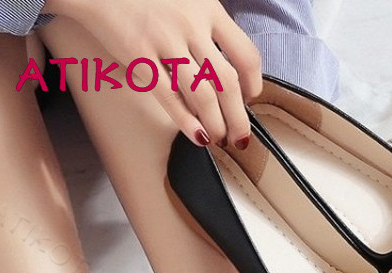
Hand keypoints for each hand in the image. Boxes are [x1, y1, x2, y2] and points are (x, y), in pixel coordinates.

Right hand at [43, 0, 261, 146]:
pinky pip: (169, 97)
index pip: (245, 55)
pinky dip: (188, 122)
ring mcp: (165, 41)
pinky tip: (198, 137)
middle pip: (228, 83)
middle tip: (240, 138)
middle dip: (238, 118)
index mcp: (208, 8)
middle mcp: (191, 25)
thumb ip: (207, 27)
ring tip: (218, 139)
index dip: (253, 84)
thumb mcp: (187, 0)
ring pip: (203, 95)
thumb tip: (227, 72)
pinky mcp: (138, 56)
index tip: (250, 99)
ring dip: (216, 124)